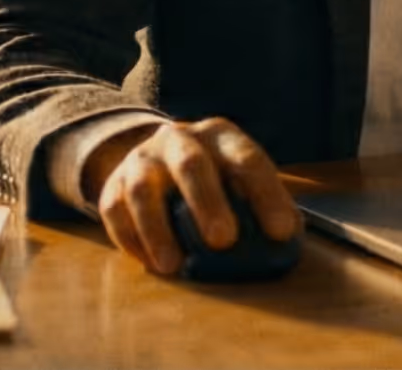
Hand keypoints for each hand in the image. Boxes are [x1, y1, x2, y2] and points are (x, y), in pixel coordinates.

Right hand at [82, 116, 300, 274]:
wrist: (155, 160)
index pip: (247, 159)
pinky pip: (114, 210)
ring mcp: (142, 159)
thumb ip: (262, 203)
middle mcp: (179, 139)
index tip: (281, 231)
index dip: (266, 194)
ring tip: (174, 264)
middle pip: (191, 164)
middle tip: (224, 240)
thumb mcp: (240, 178)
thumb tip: (288, 241)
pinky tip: (151, 264)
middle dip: (207, 202)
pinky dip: (131, 239)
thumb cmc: (214, 179)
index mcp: (221, 136)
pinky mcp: (113, 184)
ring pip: (143, 188)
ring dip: (157, 228)